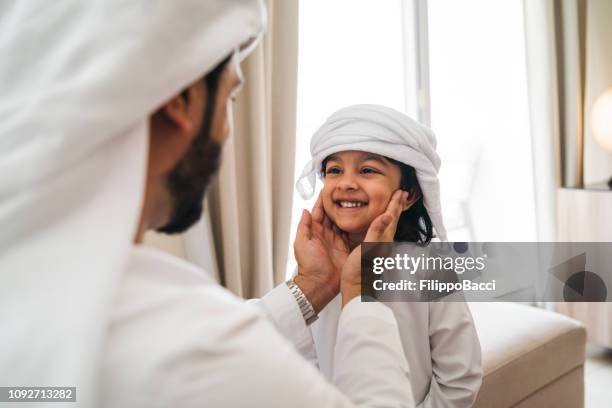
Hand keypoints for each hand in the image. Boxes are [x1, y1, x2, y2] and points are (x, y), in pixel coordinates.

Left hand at [294, 193, 349, 311]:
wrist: (319, 284)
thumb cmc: (308, 266)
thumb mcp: (301, 244)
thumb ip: (303, 227)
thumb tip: (305, 211)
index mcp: (314, 232)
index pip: (319, 212)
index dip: (322, 201)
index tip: (327, 189)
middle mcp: (326, 235)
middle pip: (333, 215)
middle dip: (338, 203)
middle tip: (345, 192)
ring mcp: (336, 241)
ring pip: (343, 222)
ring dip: (348, 212)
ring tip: (355, 201)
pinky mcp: (346, 248)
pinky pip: (351, 234)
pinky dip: (355, 226)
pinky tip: (361, 218)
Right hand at [341, 190, 408, 306]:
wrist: (356, 290)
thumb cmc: (359, 272)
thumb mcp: (367, 249)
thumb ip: (376, 232)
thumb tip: (387, 216)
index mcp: (383, 239)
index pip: (391, 217)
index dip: (394, 203)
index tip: (399, 191)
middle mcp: (384, 243)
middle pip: (392, 220)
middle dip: (396, 206)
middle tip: (401, 194)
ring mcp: (379, 248)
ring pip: (388, 226)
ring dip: (391, 213)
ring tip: (393, 205)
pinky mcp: (373, 252)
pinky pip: (380, 232)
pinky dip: (382, 223)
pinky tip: (379, 225)